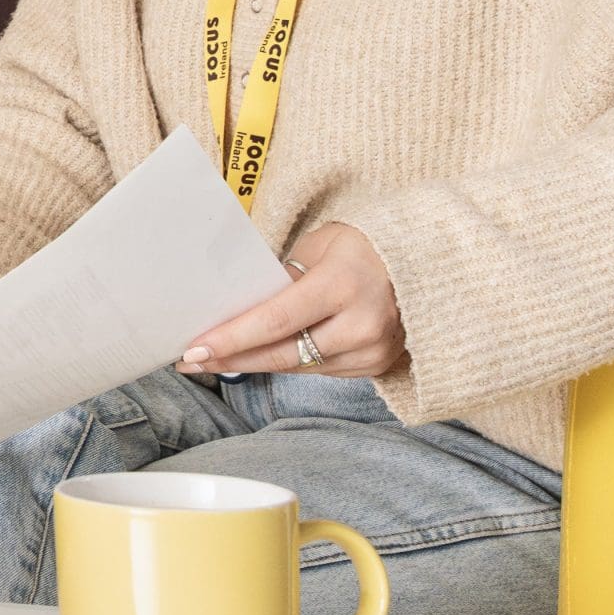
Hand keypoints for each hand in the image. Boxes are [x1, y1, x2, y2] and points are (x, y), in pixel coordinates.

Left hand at [183, 221, 406, 379]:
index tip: (194, 348)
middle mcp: (362, 324)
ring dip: (254, 364)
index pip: (276, 320)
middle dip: (231, 359)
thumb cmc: (359, 245)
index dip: (232, 338)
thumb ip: (281, 279)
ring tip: (213, 360)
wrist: (424, 261)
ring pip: (299, 366)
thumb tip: (237, 307)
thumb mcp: (317, 247)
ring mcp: (374, 350)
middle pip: (283, 354)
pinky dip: (288, 363)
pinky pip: (320, 369)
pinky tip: (258, 357)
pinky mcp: (377, 365)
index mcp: (342, 285)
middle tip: (189, 361)